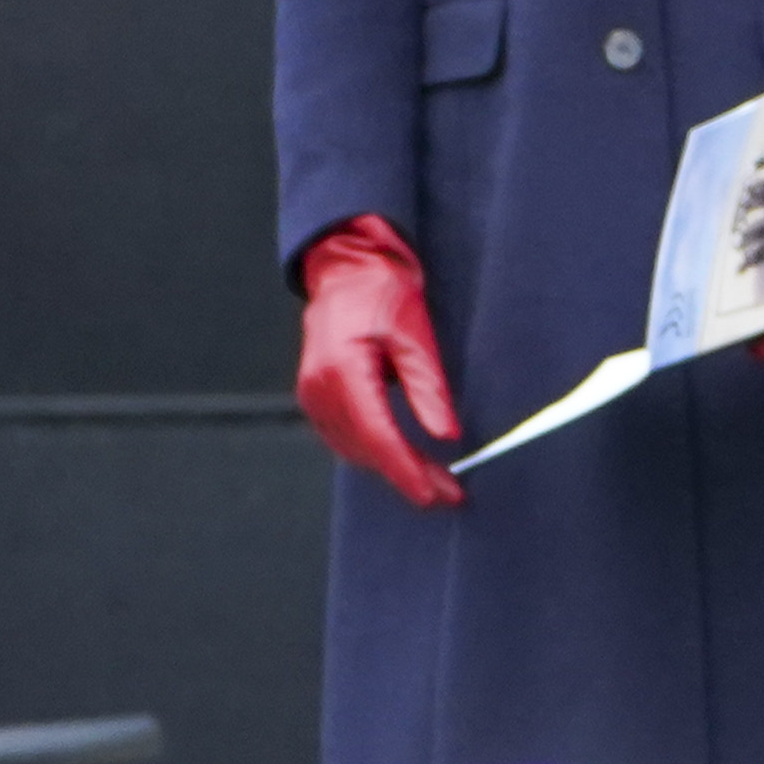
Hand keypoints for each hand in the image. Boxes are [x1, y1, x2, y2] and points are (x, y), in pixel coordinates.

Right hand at [296, 214, 461, 509]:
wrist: (347, 269)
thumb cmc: (381, 292)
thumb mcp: (416, 335)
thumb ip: (429, 388)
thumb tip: (447, 436)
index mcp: (342, 370)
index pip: (377, 435)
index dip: (407, 471)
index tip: (435, 495)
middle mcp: (319, 388)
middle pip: (367, 449)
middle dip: (409, 475)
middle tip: (451, 494)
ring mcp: (312, 395)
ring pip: (355, 450)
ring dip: (394, 468)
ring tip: (437, 481)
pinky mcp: (316, 397)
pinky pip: (347, 438)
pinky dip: (377, 452)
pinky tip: (406, 459)